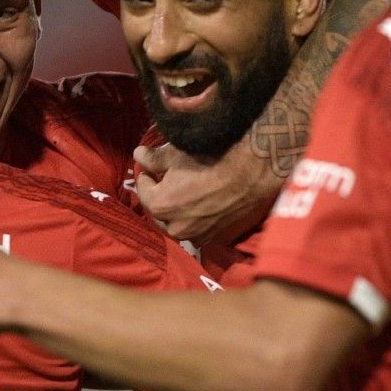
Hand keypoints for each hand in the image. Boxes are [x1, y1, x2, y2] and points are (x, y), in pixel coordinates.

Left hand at [134, 142, 281, 244]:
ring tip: (184, 193)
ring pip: (176, 224)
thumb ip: (153, 158)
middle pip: (158, 211)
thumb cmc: (212, 158)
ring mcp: (196, 235)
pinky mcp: (214, 237)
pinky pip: (196, 230)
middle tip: (168, 180)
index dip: (148, 175)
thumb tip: (138, 155)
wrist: (251, 172)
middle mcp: (175, 226)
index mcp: (160, 205)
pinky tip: (201, 204)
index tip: (153, 168)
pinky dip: (193, 220)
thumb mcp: (176, 153)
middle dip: (160, 196)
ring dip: (176, 211)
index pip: (143, 189)